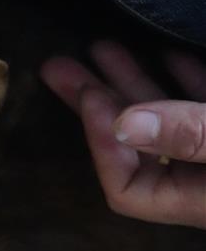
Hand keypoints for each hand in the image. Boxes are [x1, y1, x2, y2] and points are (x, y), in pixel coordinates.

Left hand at [41, 41, 205, 228]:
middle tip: (58, 67)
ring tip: (102, 47)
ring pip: (171, 120)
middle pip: (137, 148)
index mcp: (201, 202)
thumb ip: (190, 135)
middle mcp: (205, 184)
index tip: (90, 96)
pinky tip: (170, 51)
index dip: (101, 143)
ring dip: (137, 83)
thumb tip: (124, 124)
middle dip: (99, 102)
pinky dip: (187, 80)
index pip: (127, 188)